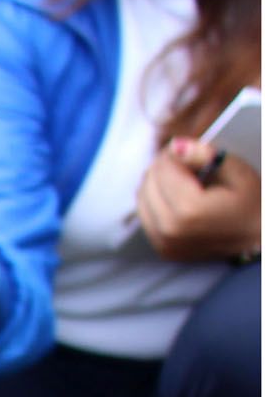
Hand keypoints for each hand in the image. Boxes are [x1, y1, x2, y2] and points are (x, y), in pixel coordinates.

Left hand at [137, 137, 260, 262]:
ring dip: (157, 182)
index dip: (174, 152)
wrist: (259, 240)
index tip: (188, 148)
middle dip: (164, 166)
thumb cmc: (253, 204)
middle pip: (148, 182)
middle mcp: (170, 231)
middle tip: (185, 160)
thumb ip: (205, 156)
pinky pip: (146, 216)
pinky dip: (156, 200)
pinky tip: (176, 194)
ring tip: (182, 176)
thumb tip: (177, 146)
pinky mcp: (163, 250)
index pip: (164, 168)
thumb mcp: (238, 173)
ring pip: (142, 198)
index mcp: (189, 211)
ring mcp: (164, 244)